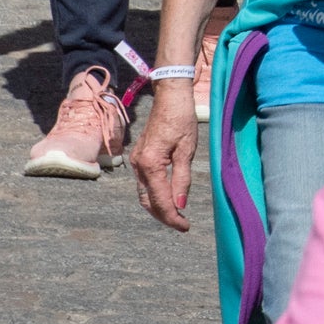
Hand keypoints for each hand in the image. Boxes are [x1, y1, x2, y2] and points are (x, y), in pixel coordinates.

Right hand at [132, 85, 200, 230]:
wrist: (170, 97)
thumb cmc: (181, 119)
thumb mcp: (186, 150)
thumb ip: (182, 179)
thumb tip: (180, 204)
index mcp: (150, 164)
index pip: (160, 200)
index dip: (173, 217)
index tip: (185, 227)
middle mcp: (138, 165)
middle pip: (148, 201)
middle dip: (164, 216)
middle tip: (182, 225)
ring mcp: (136, 161)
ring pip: (144, 194)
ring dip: (158, 207)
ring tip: (177, 215)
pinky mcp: (139, 157)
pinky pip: (145, 183)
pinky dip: (155, 194)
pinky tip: (168, 197)